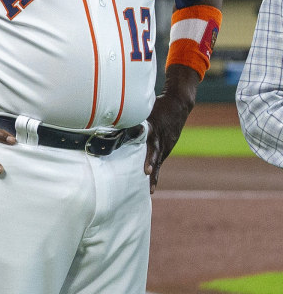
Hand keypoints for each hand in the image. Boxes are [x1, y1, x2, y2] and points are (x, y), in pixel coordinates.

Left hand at [143, 64, 200, 192]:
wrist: (179, 103)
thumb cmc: (158, 106)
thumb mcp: (146, 111)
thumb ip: (132, 119)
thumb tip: (114, 125)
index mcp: (156, 133)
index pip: (153, 150)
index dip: (150, 161)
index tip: (147, 171)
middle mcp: (163, 141)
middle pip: (156, 160)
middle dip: (152, 173)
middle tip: (150, 187)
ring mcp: (167, 144)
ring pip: (159, 161)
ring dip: (155, 175)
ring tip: (151, 190)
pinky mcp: (168, 144)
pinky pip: (160, 157)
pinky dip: (155, 166)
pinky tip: (151, 179)